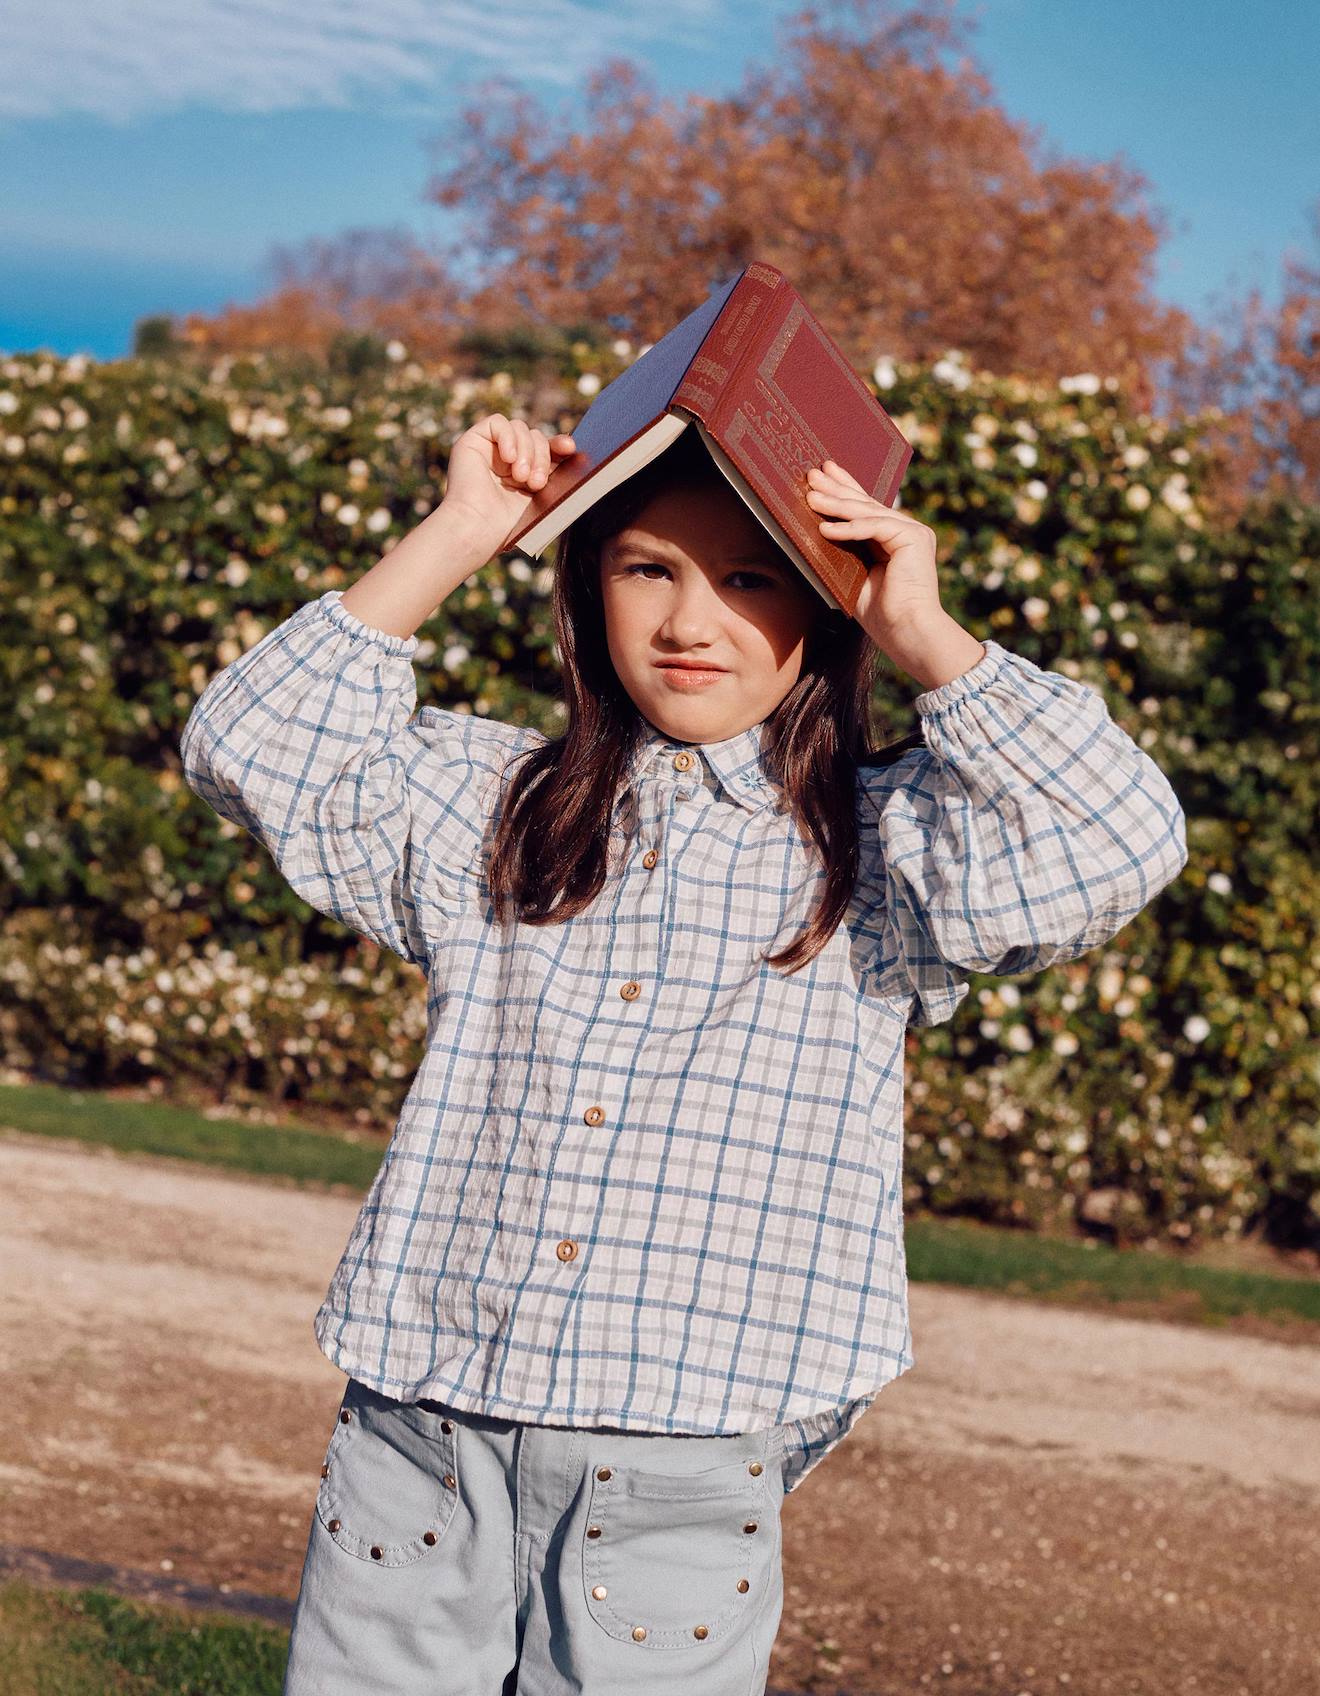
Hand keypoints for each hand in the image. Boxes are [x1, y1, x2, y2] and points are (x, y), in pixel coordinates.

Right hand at [439, 413, 577, 561]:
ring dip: (526, 451)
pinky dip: (508, 437)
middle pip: (535, 436)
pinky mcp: (472, 442)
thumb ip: (555, 473)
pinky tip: (509, 458)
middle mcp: (507, 460)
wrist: (478, 531)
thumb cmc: (508, 526)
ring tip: (520, 478)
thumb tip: (573, 446)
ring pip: (520, 428)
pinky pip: (497, 422)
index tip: (570, 448)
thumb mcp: (542, 496)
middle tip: (536, 483)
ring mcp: (489, 450)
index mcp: (524, 473)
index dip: (559, 445)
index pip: (546, 449)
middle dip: (542, 456)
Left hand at [804, 460, 984, 689]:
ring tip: (810, 497)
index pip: (865, 508)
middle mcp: (906, 530)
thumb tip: (816, 529)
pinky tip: (825, 528)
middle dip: (837, 488)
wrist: (906, 632)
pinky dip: (848, 528)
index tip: (823, 475)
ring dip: (836, 504)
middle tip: (812, 473)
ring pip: (868, 512)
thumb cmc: (881, 614)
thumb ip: (844, 551)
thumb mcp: (853, 575)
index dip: (844, 489)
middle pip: (866, 503)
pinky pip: (874, 526)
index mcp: (893, 538)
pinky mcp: (914, 538)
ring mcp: (913, 531)